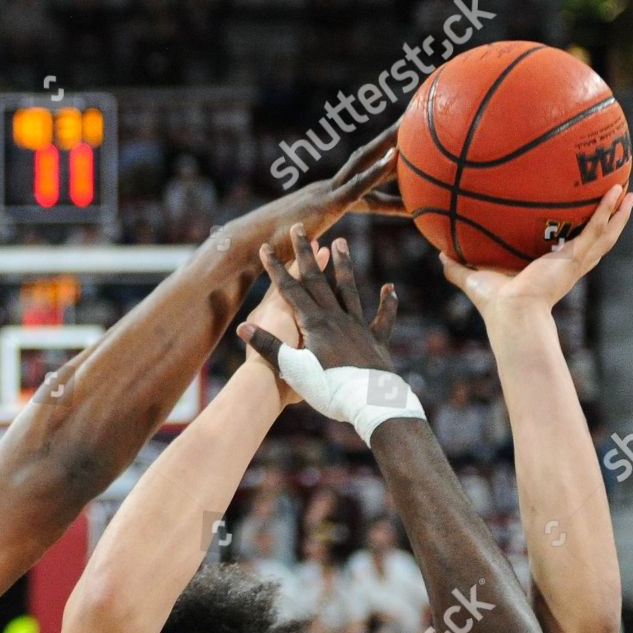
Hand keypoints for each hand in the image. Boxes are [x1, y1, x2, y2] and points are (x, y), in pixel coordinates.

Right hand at [240, 226, 397, 375]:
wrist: (370, 404)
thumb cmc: (328, 390)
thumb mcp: (293, 370)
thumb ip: (269, 346)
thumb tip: (242, 326)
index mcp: (314, 323)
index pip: (290, 290)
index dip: (276, 268)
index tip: (266, 247)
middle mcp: (337, 318)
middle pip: (318, 281)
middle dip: (306, 254)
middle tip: (300, 228)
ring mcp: (358, 327)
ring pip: (349, 290)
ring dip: (343, 266)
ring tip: (340, 242)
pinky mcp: (376, 341)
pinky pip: (382, 318)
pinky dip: (386, 303)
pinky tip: (389, 288)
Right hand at [280, 120, 406, 252]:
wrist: (250, 247)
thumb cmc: (272, 253)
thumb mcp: (305, 251)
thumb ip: (317, 251)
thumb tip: (321, 257)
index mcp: (331, 200)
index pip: (368, 182)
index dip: (389, 170)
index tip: (412, 158)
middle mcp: (331, 189)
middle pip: (369, 160)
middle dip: (393, 141)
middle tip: (417, 118)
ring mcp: (329, 193)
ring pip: (365, 163)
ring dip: (389, 143)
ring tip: (412, 125)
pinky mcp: (328, 204)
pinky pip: (357, 185)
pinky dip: (376, 171)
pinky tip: (395, 157)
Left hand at [440, 185, 632, 322]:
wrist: (510, 313)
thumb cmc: (495, 304)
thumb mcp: (474, 277)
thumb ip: (458, 267)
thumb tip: (439, 254)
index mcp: (552, 270)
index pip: (570, 250)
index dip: (580, 236)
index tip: (583, 220)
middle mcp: (568, 266)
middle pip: (596, 240)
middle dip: (608, 222)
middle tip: (619, 200)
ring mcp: (575, 262)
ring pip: (604, 234)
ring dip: (618, 213)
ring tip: (628, 192)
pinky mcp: (575, 258)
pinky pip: (597, 229)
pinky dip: (609, 212)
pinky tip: (618, 193)